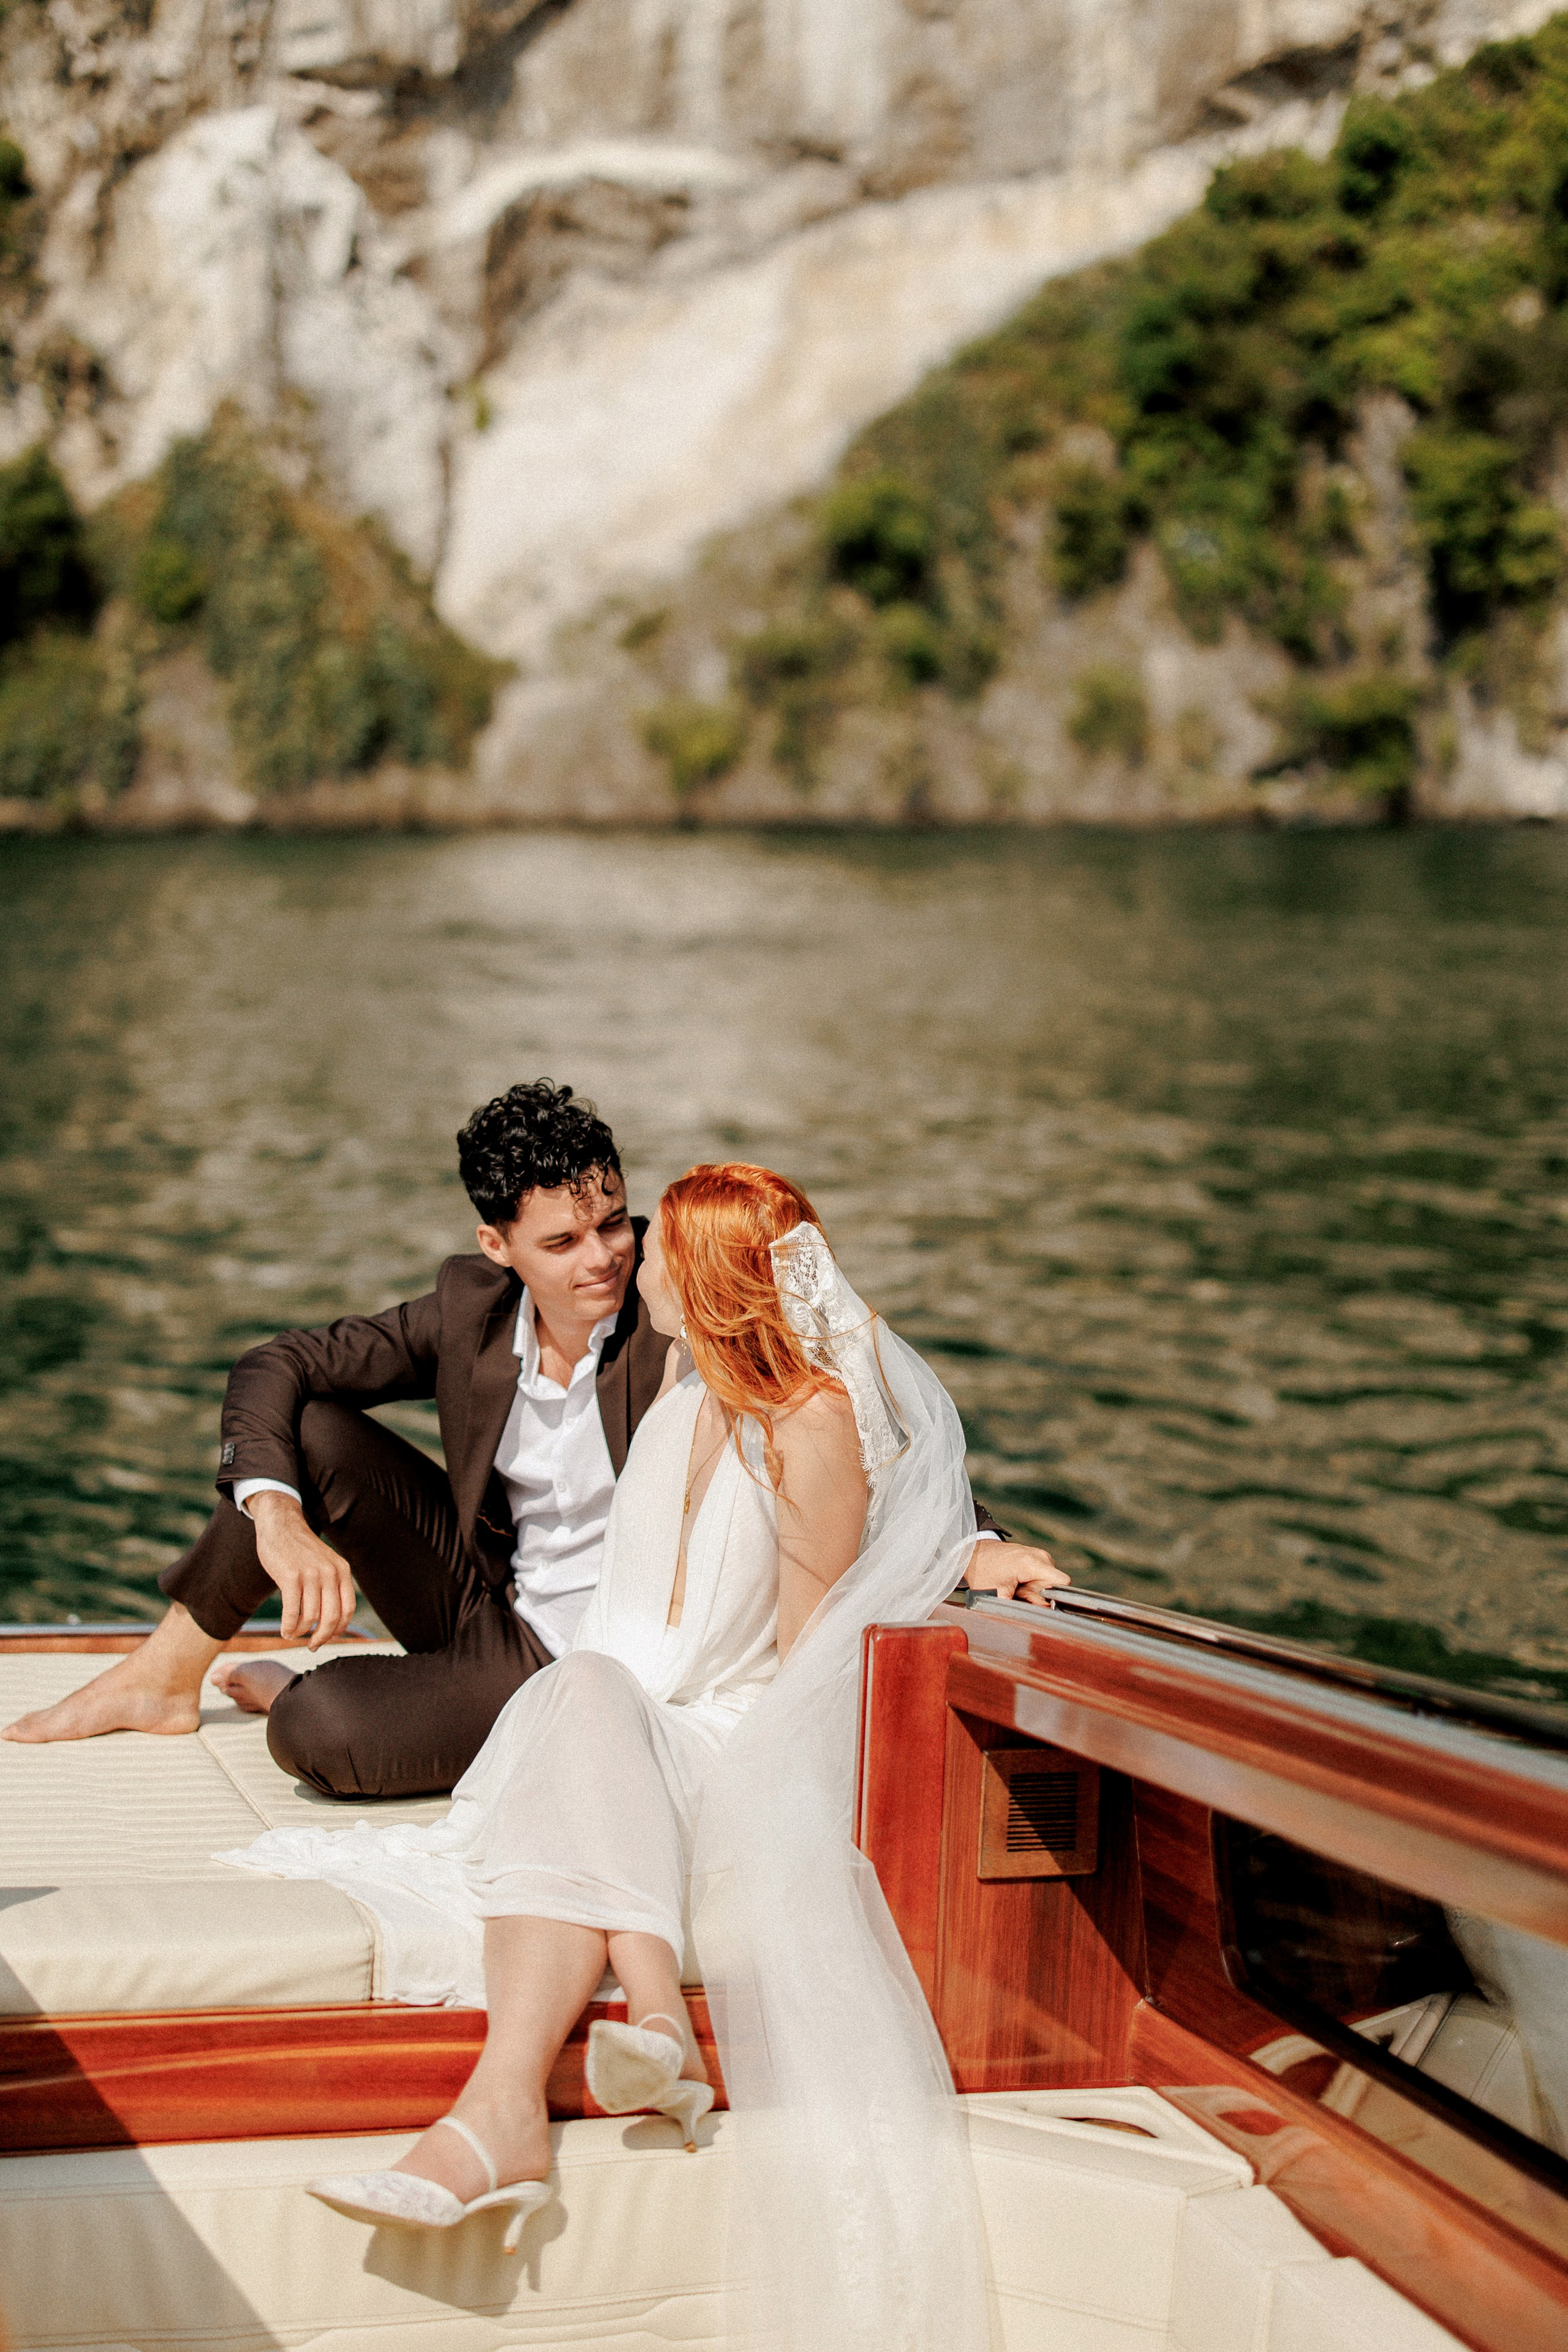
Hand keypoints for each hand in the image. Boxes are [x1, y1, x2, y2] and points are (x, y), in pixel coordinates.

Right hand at [248, 1490, 356, 1646]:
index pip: (348, 1609)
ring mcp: (310, 1574)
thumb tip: (332, 1623)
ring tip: (292, 1635)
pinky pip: (292, 1612)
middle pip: (331, 1617)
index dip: (339, 1629)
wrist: (281, 1526)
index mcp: (342, 1570)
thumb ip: (332, 1586)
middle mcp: (330, 1572)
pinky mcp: (290, 1576)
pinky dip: (289, 1627)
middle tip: (312, 1646)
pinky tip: (285, 1630)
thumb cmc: (301, 1551)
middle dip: (322, 1637)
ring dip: (300, 1632)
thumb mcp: (326, 1564)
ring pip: (310, 1617)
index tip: (328, 1638)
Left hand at [964, 1541, 1068, 1604]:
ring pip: (1050, 1582)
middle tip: (1018, 1594)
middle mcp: (1041, 1556)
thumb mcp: (996, 1595)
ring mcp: (1041, 1555)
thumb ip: (1018, 1608)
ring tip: (1017, 1588)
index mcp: (1032, 1563)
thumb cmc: (982, 1572)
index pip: (1062, 1583)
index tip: (1035, 1602)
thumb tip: (1038, 1618)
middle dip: (1039, 1596)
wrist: (975, 1552)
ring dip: (1036, 1590)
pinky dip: (1034, 1584)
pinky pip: (1045, 1577)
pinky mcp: (1039, 1558)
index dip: (1054, 1598)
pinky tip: (1019, 1583)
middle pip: (1055, 1585)